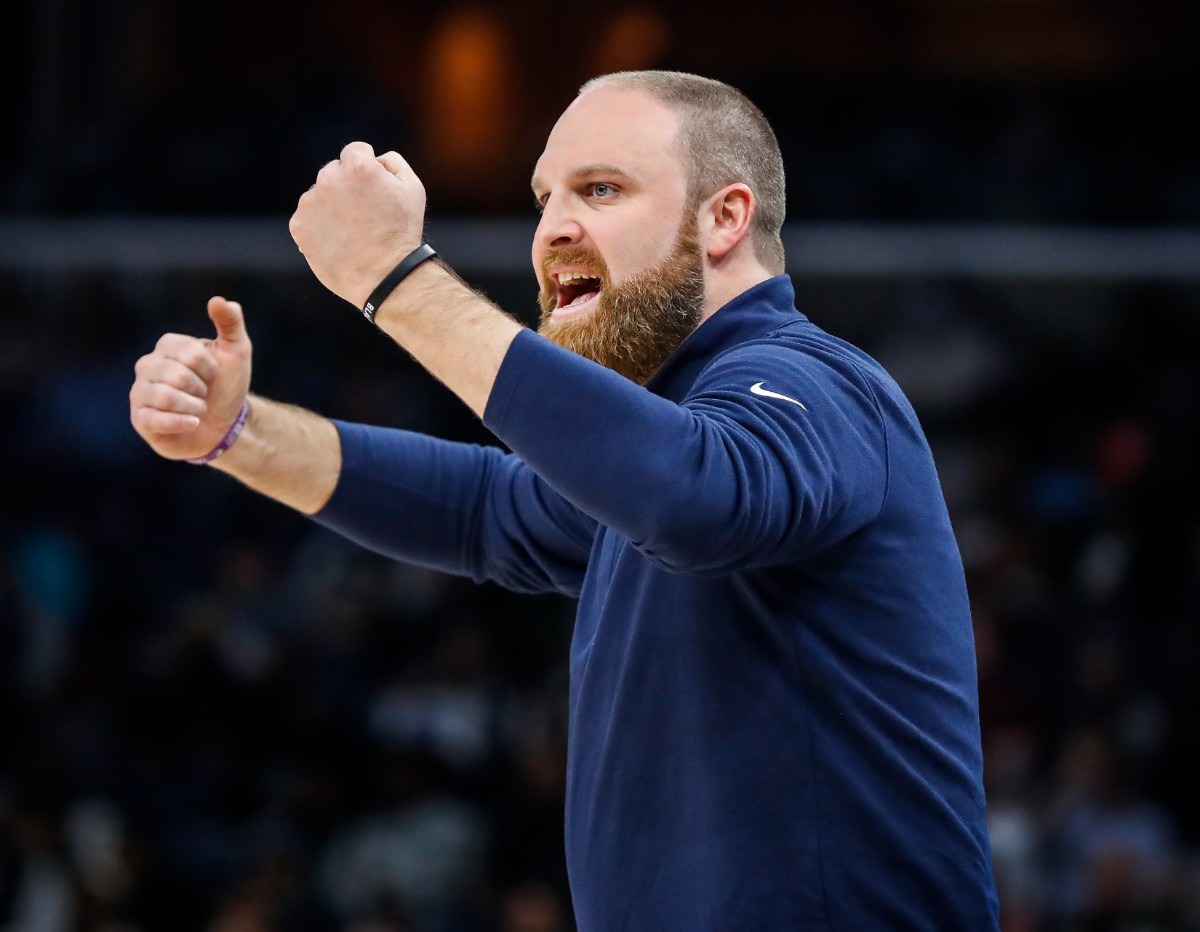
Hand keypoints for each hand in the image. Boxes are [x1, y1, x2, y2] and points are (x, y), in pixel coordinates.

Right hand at [129, 296, 252, 460]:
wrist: (225, 425)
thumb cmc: (227, 386)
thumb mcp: (236, 351)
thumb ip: (230, 323)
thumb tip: (219, 300)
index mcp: (167, 345)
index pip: (190, 353)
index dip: (210, 369)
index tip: (213, 374)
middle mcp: (147, 365)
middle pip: (178, 376)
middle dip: (202, 390)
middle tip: (204, 394)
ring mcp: (140, 392)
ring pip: (166, 398)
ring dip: (195, 407)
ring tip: (199, 409)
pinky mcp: (140, 419)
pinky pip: (155, 420)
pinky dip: (182, 423)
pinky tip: (193, 423)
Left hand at [289, 141, 426, 307]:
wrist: (385, 276)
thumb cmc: (402, 233)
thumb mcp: (413, 189)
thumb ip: (392, 161)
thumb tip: (375, 158)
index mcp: (357, 166)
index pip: (356, 151)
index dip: (369, 169)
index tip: (375, 190)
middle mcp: (328, 178)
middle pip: (334, 172)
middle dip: (348, 187)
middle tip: (365, 215)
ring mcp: (310, 203)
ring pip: (319, 195)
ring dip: (332, 207)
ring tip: (352, 232)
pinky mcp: (298, 226)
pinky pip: (307, 218)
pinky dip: (319, 227)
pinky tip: (338, 241)